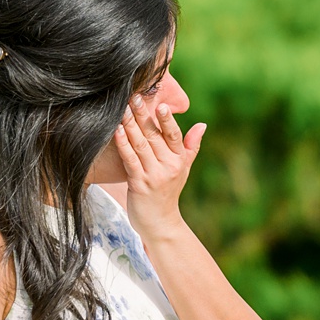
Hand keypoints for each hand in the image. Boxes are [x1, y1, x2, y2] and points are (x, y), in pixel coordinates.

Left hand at [113, 95, 205, 240]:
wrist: (160, 223)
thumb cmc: (168, 193)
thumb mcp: (184, 169)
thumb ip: (191, 146)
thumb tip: (202, 125)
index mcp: (180, 160)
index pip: (174, 135)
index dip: (167, 120)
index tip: (160, 103)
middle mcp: (169, 166)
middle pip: (154, 136)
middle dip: (143, 115)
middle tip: (134, 97)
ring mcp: (154, 175)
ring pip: (141, 145)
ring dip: (130, 125)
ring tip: (122, 109)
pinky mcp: (139, 184)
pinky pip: (130, 160)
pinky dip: (123, 144)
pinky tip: (116, 131)